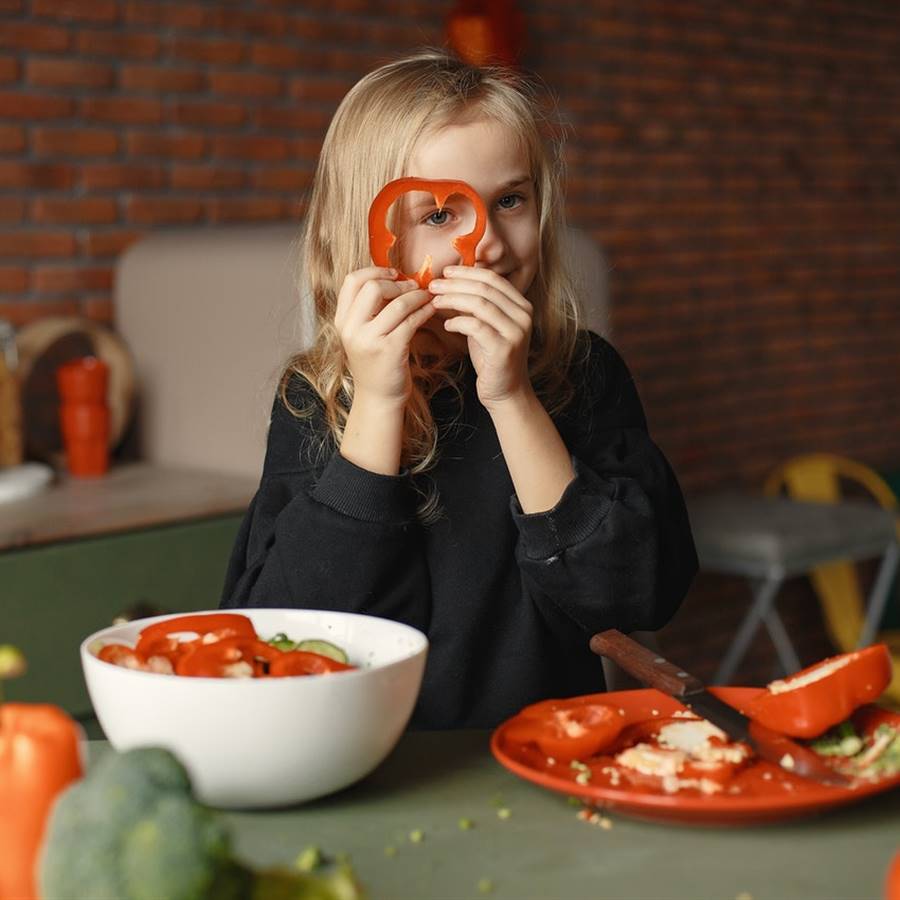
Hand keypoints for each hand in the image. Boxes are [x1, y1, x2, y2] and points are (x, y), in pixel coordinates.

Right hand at [334, 266, 434, 406]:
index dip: (375, 271)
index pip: (352, 281)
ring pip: (396, 304)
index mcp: (341, 320)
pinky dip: (424, 311)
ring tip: (427, 296)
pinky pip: (410, 321)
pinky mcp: (390, 350)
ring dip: (416, 296)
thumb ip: (369, 309)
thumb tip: (393, 278)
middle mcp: (350, 329)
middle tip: (414, 286)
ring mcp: (369, 340)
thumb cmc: (375, 362)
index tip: (394, 274)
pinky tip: (431, 309)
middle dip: (398, 283)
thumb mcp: (363, 333)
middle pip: (372, 287)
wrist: (378, 397)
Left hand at [428, 266, 533, 409]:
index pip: (493, 279)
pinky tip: (447, 325)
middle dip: (455, 284)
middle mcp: (524, 316)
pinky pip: (476, 327)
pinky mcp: (504, 349)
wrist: (505, 391)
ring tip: (435, 302)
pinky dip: (457, 322)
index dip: (467, 272)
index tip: (445, 272)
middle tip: (433, 286)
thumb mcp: (485, 324)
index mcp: (521, 305)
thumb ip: (476, 304)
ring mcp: (516, 332)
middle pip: (485, 289)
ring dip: (453, 300)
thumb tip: (451, 280)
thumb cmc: (491, 357)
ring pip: (480, 304)